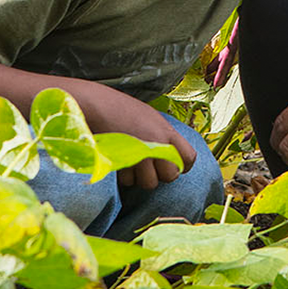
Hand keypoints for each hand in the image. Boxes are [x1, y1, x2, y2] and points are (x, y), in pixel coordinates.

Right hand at [70, 89, 197, 190]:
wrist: (98, 105)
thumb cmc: (124, 109)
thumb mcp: (151, 117)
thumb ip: (163, 135)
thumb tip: (172, 155)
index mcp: (167, 131)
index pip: (189, 158)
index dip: (183, 165)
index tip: (173, 165)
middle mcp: (158, 144)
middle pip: (171, 176)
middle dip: (160, 175)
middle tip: (150, 167)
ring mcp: (141, 155)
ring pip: (149, 183)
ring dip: (141, 178)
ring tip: (133, 164)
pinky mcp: (124, 163)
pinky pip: (129, 181)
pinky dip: (125, 177)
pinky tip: (121, 163)